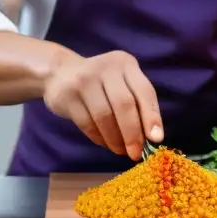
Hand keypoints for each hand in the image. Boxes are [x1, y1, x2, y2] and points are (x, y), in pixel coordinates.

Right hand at [43, 50, 162, 160]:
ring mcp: (85, 80)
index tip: (156, 139)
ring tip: (120, 150)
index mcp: (125, 64)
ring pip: (104, 116)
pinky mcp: (68, 95)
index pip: (144, 91)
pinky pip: (87, 123)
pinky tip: (105, 143)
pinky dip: (99, 138)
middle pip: (124, 104)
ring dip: (115, 139)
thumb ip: (137, 104)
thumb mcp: (121, 83)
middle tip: (135, 153)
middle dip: (132, 133)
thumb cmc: (100, 83)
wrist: (60, 74)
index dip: (152, 116)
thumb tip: (151, 139)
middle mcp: (106, 68)